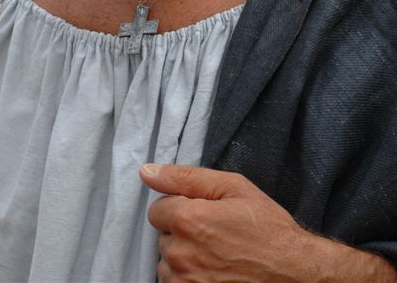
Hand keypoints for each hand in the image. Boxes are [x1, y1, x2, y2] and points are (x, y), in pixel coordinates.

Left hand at [140, 163, 396, 282]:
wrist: (296, 274)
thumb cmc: (268, 230)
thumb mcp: (233, 188)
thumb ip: (185, 177)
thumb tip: (147, 171)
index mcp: (188, 219)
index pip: (157, 209)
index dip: (180, 207)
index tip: (203, 212)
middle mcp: (181, 254)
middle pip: (163, 236)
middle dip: (183, 232)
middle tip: (216, 234)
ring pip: (168, 264)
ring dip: (185, 259)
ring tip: (217, 256)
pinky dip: (191, 278)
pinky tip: (216, 272)